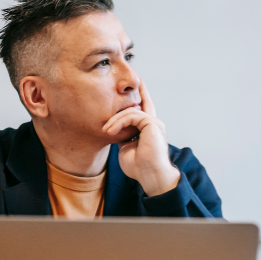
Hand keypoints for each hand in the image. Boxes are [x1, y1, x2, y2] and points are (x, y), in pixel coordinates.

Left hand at [102, 80, 179, 196]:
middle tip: (111, 115)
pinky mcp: (152, 124)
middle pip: (140, 104)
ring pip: (131, 111)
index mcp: (148, 129)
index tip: (136, 84)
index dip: (140, 95)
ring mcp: (154, 123)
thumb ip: (123, 136)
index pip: (144, 108)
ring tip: (106, 131)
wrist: (149, 175)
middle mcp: (153, 124)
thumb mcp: (126, 148)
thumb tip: (114, 129)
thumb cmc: (139, 167)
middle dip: (129, 99)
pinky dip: (119, 122)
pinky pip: (132, 116)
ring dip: (115, 120)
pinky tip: (111, 131)